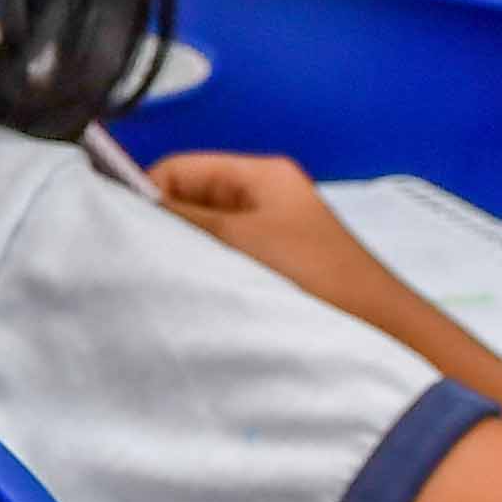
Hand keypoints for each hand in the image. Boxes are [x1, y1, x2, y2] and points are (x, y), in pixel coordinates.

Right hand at [146, 148, 438, 344]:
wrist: (381, 331)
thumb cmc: (313, 274)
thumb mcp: (237, 239)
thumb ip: (179, 219)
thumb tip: (120, 208)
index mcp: (260, 174)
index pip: (176, 170)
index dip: (146, 197)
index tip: (125, 237)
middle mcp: (264, 198)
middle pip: (189, 204)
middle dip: (165, 232)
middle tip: (143, 267)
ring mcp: (271, 236)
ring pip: (205, 239)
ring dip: (187, 260)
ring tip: (171, 288)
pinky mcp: (276, 272)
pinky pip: (225, 265)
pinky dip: (208, 280)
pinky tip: (198, 303)